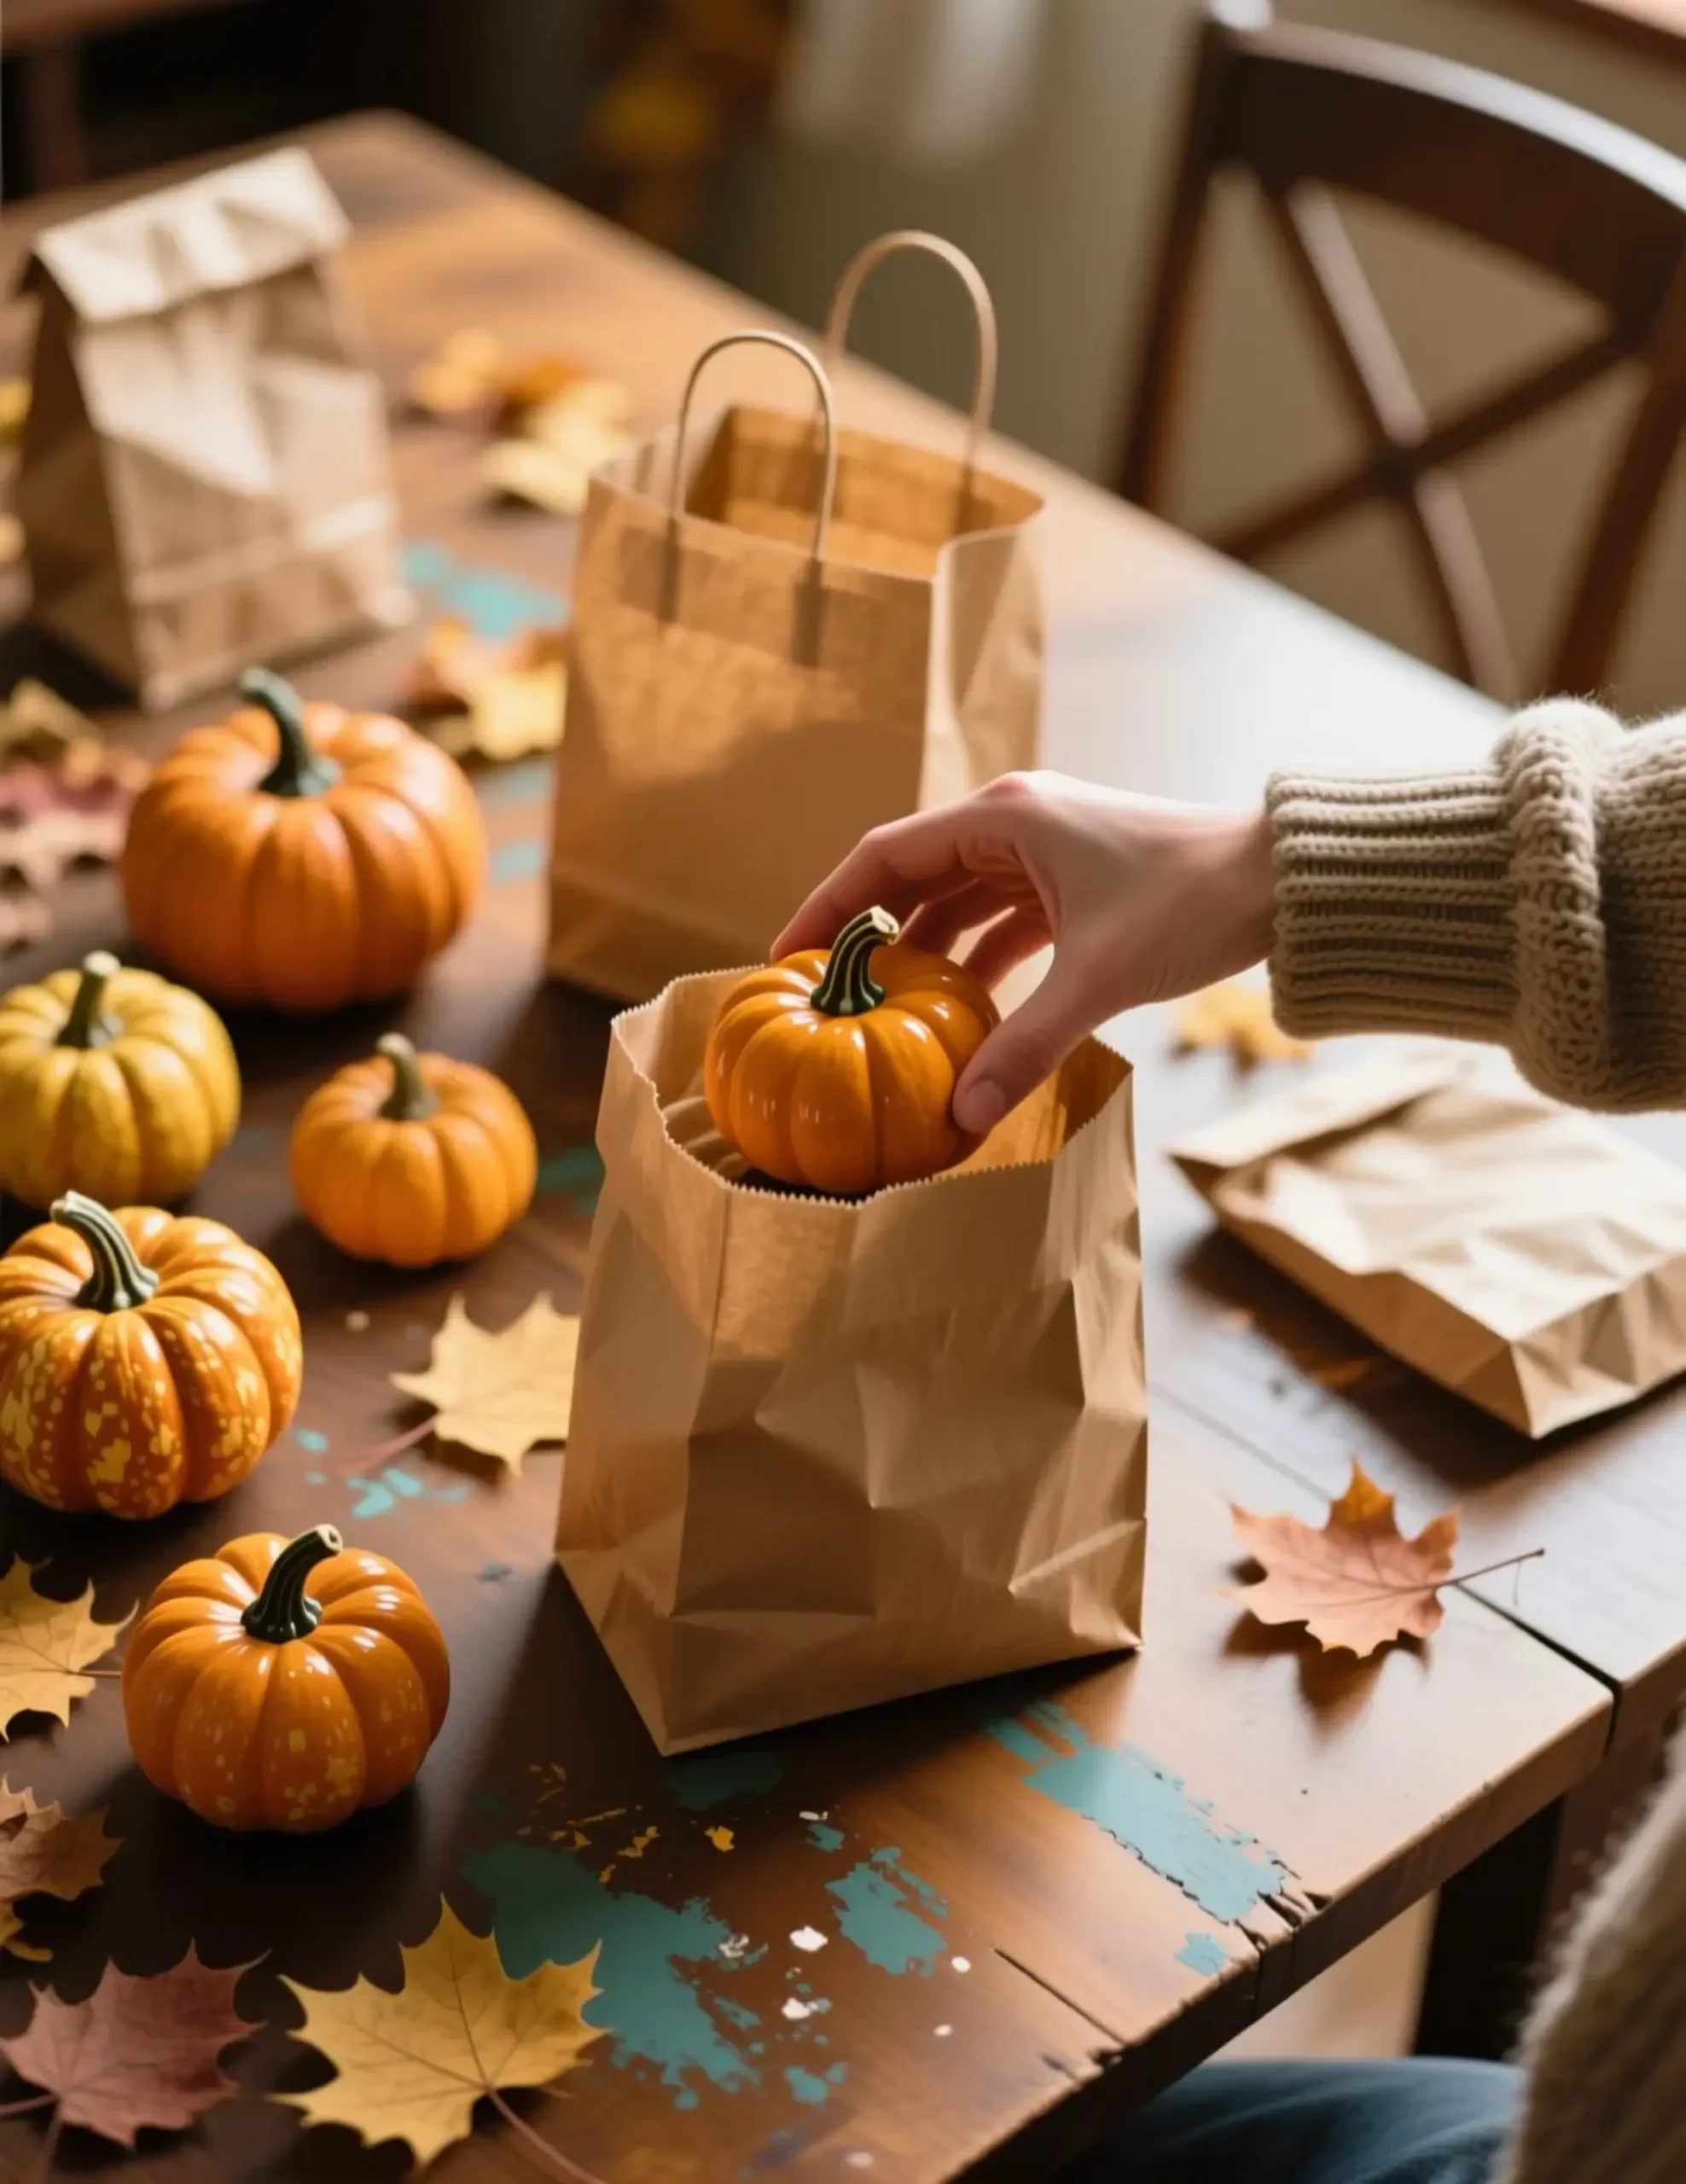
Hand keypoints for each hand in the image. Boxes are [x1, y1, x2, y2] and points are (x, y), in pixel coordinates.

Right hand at [773, 771, 1274, 1133]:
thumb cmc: (1193, 905)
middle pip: (911, 875)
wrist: (1283, 884)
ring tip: (877, 1011)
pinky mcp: (1074, 880)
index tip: (785, 957)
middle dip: (866, 935)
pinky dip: (973, 959)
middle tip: (820, 993)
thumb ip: (1023, 1047)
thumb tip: (961, 1116)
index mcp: (1004, 817)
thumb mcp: (1096, 981)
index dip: (827, 907)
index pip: (883, 857)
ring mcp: (1045, 848)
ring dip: (920, 951)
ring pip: (955, 898)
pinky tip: (956, 1011)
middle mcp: (1015, 820)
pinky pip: (999, 917)